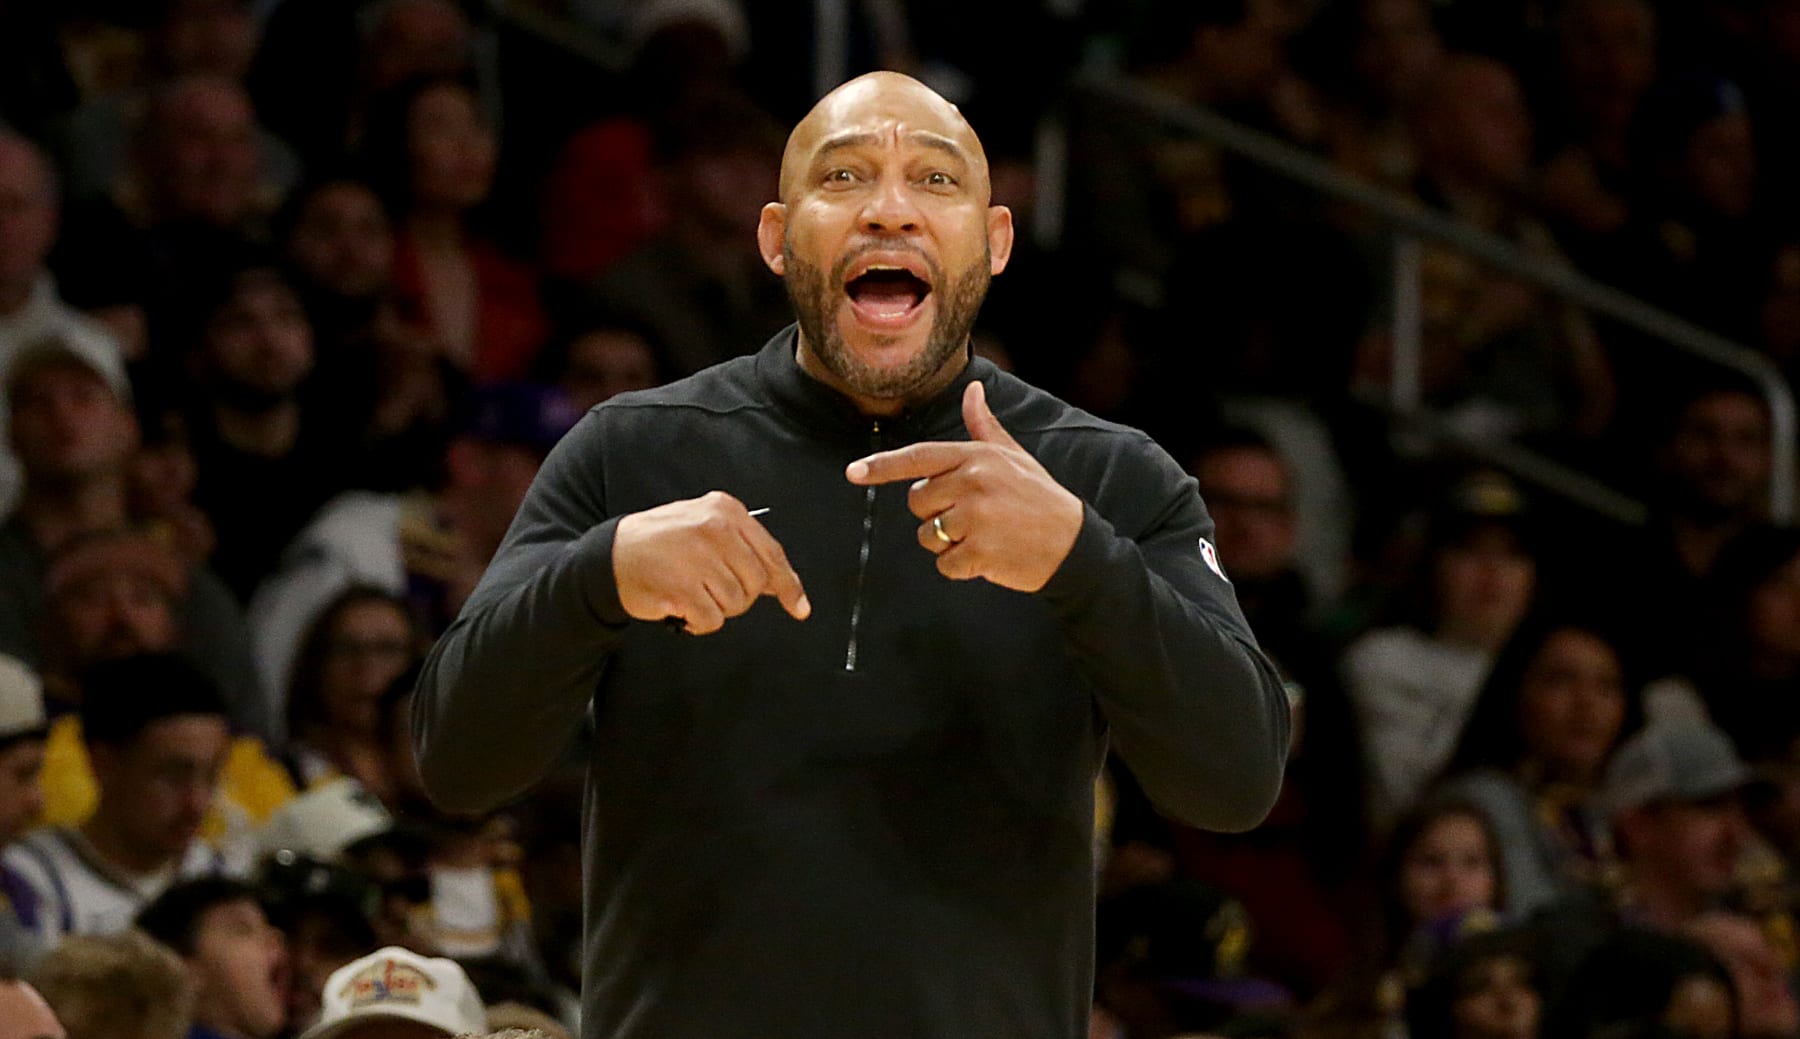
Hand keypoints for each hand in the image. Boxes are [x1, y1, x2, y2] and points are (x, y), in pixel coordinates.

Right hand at [613, 491, 809, 633]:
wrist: (610, 555)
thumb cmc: (661, 543)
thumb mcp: (704, 526)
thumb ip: (742, 548)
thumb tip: (778, 583)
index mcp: (725, 511)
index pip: (771, 553)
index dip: (788, 585)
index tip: (799, 607)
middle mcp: (714, 529)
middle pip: (755, 584)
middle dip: (738, 596)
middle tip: (710, 589)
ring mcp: (698, 558)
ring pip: (735, 604)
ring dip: (715, 608)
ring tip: (690, 592)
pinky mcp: (682, 587)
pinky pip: (712, 620)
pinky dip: (698, 622)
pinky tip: (681, 607)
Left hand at [846, 381, 1082, 591]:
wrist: (1074, 545)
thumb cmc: (1038, 498)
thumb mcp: (1014, 457)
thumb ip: (984, 427)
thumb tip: (973, 389)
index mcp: (977, 458)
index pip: (919, 458)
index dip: (882, 466)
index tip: (853, 472)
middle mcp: (973, 483)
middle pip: (917, 503)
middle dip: (935, 514)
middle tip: (974, 517)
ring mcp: (976, 519)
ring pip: (927, 536)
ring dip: (948, 544)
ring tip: (984, 537)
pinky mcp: (980, 553)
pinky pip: (944, 564)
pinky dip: (961, 567)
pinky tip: (989, 558)